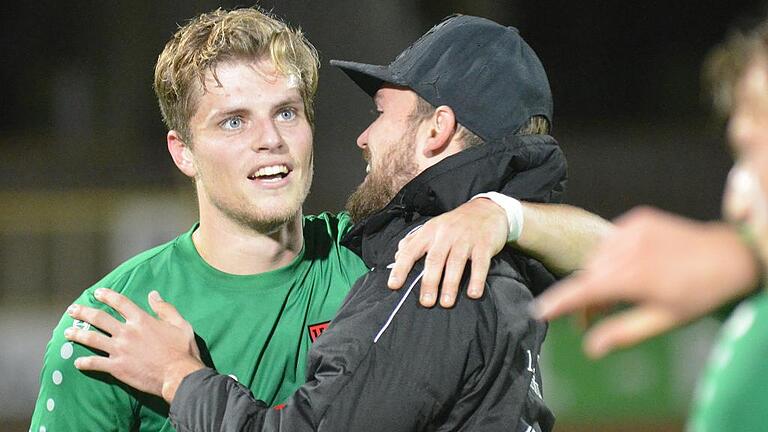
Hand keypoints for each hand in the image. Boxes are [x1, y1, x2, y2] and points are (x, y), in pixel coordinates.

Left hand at [64, 288, 204, 402]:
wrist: (178, 375)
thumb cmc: (182, 350)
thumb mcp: (180, 324)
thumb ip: (165, 309)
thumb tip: (154, 295)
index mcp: (142, 320)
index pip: (120, 302)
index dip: (107, 295)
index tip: (97, 292)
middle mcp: (127, 332)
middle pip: (99, 318)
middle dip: (83, 312)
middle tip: (72, 310)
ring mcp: (119, 350)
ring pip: (92, 339)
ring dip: (77, 334)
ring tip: (67, 332)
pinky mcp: (117, 367)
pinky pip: (95, 363)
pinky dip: (84, 363)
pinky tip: (77, 362)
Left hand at [389, 198, 507, 306]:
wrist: (488, 209)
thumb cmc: (457, 223)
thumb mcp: (433, 226)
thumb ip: (414, 241)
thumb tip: (397, 256)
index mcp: (430, 231)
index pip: (411, 250)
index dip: (401, 268)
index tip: (394, 285)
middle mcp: (446, 234)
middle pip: (434, 259)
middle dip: (429, 282)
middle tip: (426, 302)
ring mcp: (465, 239)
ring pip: (455, 262)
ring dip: (450, 284)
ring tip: (446, 303)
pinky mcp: (484, 244)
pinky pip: (480, 263)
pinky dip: (477, 279)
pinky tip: (473, 293)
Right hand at [530, 207, 759, 357]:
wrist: (728, 255)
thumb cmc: (698, 294)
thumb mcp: (663, 320)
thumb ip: (623, 332)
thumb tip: (591, 348)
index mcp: (634, 277)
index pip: (584, 290)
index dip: (558, 302)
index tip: (538, 312)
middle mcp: (630, 249)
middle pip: (589, 273)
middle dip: (586, 293)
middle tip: (592, 316)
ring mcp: (634, 229)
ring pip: (598, 256)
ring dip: (600, 273)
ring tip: (617, 290)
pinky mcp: (639, 218)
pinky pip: (611, 240)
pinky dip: (612, 254)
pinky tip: (631, 265)